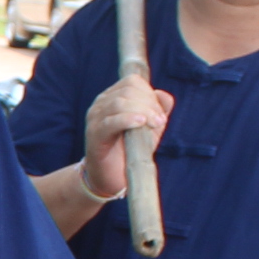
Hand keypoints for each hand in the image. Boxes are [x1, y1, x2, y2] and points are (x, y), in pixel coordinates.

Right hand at [80, 78, 171, 196]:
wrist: (112, 176)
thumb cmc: (130, 149)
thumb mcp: (150, 128)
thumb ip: (159, 110)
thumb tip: (164, 95)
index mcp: (113, 97)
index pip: (132, 82)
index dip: (149, 93)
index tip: (160, 113)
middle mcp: (101, 104)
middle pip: (127, 90)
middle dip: (149, 103)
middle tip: (160, 121)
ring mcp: (95, 118)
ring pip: (119, 103)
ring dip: (143, 111)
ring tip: (155, 124)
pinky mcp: (94, 134)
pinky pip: (110, 122)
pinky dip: (127, 119)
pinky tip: (140, 123)